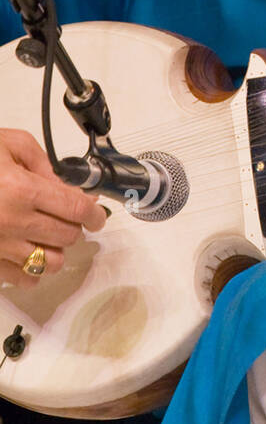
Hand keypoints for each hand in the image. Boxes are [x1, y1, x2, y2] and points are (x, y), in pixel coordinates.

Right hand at [0, 128, 105, 287]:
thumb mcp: (10, 144)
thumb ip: (45, 163)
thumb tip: (70, 185)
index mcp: (20, 189)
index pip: (75, 209)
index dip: (94, 214)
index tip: (97, 215)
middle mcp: (11, 221)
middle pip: (67, 237)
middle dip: (73, 226)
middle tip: (65, 216)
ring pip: (49, 263)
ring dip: (55, 249)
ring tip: (44, 234)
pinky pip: (23, 279)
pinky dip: (32, 270)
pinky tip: (26, 251)